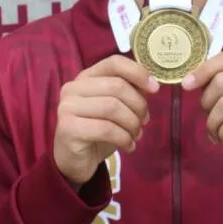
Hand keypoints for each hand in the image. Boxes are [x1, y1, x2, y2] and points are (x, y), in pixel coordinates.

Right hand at [54, 55, 159, 186]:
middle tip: (144, 122)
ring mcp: (68, 107)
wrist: (75, 160)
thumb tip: (151, 85)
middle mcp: (73, 88)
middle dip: (138, 105)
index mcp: (86, 77)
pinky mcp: (68, 128)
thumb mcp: (118, 109)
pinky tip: (129, 146)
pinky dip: (124, 138)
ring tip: (136, 135)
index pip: (114, 62)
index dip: (138, 72)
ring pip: (113, 107)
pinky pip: (106, 129)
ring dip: (132, 124)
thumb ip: (131, 93)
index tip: (155, 88)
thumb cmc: (98, 131)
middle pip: (117, 86)